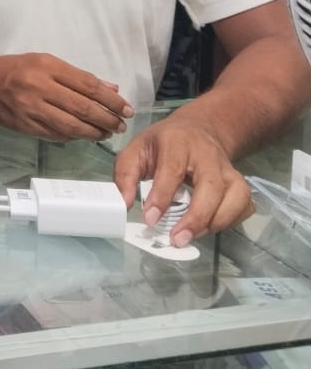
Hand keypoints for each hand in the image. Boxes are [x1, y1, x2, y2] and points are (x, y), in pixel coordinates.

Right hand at [0, 53, 132, 140]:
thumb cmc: (19, 69)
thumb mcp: (48, 62)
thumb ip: (79, 76)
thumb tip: (111, 89)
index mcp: (48, 67)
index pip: (88, 85)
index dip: (110, 100)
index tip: (126, 108)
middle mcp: (41, 87)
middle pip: (83, 107)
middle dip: (107, 118)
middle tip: (121, 124)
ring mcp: (33, 109)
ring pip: (72, 126)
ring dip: (95, 132)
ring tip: (108, 133)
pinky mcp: (27, 126)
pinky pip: (58, 135)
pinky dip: (75, 137)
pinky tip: (86, 136)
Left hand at [114, 115, 254, 245]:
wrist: (198, 129)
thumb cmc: (163, 144)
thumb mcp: (136, 149)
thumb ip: (125, 175)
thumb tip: (124, 204)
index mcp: (177, 142)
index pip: (172, 170)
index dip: (162, 196)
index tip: (150, 219)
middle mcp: (207, 155)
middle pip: (211, 186)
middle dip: (196, 217)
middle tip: (177, 239)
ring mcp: (227, 169)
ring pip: (235, 196)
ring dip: (216, 222)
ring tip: (192, 236)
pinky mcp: (240, 183)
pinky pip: (244, 205)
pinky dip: (232, 221)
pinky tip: (210, 228)